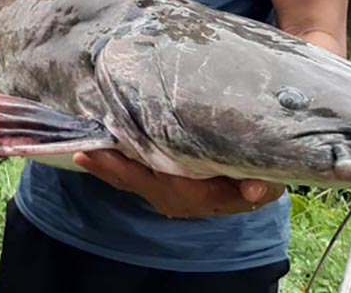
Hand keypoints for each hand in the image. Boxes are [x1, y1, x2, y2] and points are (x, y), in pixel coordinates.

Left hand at [73, 150, 284, 218]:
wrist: (252, 187)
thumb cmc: (256, 177)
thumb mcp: (267, 182)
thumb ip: (263, 185)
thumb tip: (255, 190)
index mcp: (203, 196)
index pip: (172, 186)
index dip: (148, 171)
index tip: (125, 156)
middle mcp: (178, 199)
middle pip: (141, 182)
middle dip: (114, 168)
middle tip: (88, 150)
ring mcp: (164, 194)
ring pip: (130, 181)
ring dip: (106, 167)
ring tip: (83, 150)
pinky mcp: (155, 185)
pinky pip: (128, 177)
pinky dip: (109, 166)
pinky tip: (89, 153)